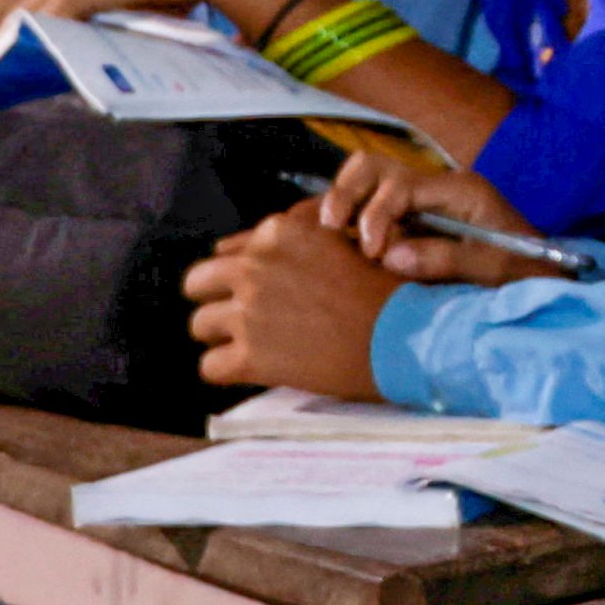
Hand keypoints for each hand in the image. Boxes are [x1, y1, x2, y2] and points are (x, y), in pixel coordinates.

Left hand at [182, 208, 399, 397]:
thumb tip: (239, 244)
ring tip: (254, 346)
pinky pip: (209, 367)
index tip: (262, 293)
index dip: (240, 276)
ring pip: (199, 325)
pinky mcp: (249, 356)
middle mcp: (255, 267)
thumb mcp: (342, 242)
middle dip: (217, 300)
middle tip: (244, 318)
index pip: (228, 252)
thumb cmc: (383, 290)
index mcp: (277, 233)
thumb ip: (295, 237)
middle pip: (198, 282)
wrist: (406, 337)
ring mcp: (248, 313)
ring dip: (223, 336)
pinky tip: (253, 370)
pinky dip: (228, 371)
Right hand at [317, 151, 564, 284]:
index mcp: (460, 189)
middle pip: (375, 166)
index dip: (377, 215)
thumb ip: (446, 260)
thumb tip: (390, 257)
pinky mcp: (412, 217)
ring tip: (330, 233)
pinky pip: (371, 203)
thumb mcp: (494, 267)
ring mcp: (422, 198)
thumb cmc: (524, 268)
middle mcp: (436, 186)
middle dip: (347, 193)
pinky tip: (336, 239)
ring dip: (344, 200)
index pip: (401, 187)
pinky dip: (350, 215)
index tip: (372, 252)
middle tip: (333, 228)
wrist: (541, 272)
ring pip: (367, 177)